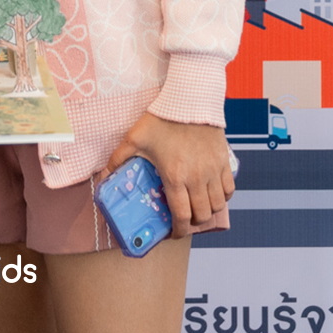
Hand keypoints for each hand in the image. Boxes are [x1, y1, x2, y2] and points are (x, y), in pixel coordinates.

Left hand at [105, 112, 234, 237]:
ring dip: (208, 211)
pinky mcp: (224, 161)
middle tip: (184, 219)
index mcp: (175, 177)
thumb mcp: (135, 138)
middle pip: (202, 215)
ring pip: (218, 205)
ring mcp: (213, 170)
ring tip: (198, 208)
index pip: (182, 216)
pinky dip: (223, 197)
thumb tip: (103, 177)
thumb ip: (118, 159)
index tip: (174, 233)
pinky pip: (230, 189)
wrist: (190, 99)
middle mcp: (197, 178)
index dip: (179, 231)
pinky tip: (213, 193)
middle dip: (193, 223)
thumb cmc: (162, 118)